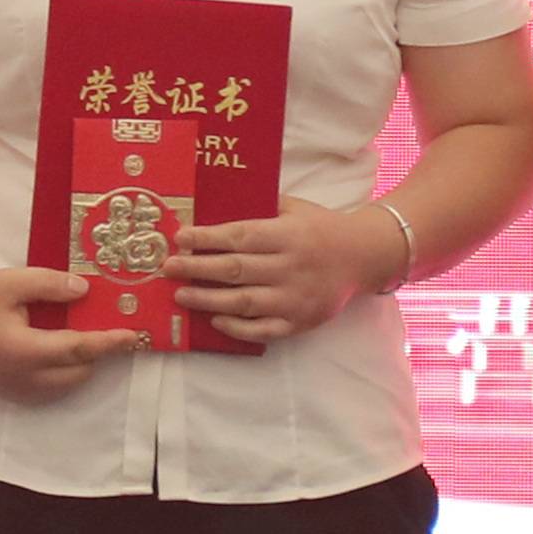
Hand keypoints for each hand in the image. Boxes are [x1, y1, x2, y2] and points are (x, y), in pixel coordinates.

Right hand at [0, 265, 144, 406]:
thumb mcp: (11, 281)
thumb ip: (50, 285)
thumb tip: (85, 291)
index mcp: (24, 351)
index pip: (78, 349)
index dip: (109, 343)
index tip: (134, 336)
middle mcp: (23, 378)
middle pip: (78, 371)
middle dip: (97, 353)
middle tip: (110, 329)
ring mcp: (16, 389)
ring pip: (66, 385)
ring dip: (81, 364)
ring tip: (85, 336)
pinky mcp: (10, 392)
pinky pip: (50, 390)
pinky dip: (64, 373)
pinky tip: (60, 350)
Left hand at [169, 202, 408, 346]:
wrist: (364, 257)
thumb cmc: (321, 229)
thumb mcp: (294, 208)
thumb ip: (260, 207)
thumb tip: (214, 203)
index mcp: (288, 235)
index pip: (240, 237)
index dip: (207, 238)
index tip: (180, 237)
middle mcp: (291, 268)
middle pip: (236, 270)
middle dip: (197, 268)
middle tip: (168, 267)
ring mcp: (295, 299)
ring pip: (244, 303)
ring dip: (208, 299)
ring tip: (180, 294)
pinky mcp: (300, 323)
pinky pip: (263, 330)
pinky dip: (237, 327)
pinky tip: (214, 319)